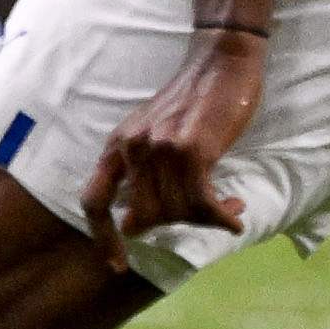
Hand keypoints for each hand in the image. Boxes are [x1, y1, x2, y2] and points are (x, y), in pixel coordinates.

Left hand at [80, 31, 263, 271]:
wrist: (220, 63)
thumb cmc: (191, 103)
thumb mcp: (152, 134)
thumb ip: (142, 173)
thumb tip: (135, 223)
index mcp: (116, 146)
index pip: (93, 201)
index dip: (102, 237)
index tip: (116, 265)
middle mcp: (131, 149)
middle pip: (144, 218)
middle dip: (177, 225)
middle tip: (207, 216)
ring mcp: (159, 149)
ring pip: (175, 213)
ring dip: (206, 219)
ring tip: (227, 207)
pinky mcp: (192, 149)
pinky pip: (201, 203)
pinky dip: (220, 217)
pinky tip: (235, 213)